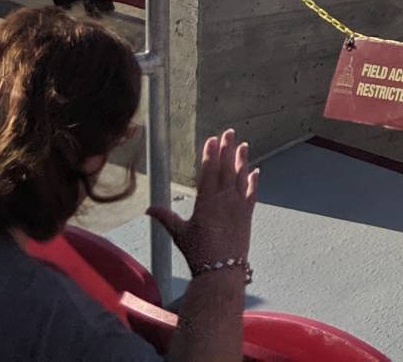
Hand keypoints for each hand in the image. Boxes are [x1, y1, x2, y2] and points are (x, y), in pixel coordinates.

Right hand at [149, 128, 256, 272]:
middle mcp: (224, 199)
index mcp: (206, 202)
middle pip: (226, 169)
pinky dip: (254, 181)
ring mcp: (238, 205)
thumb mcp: (179, 234)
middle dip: (227, 149)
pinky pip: (252, 193)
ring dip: (242, 159)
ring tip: (243, 144)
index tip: (212, 138)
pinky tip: (255, 170)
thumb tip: (147, 209)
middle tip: (229, 132)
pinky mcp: (248, 214)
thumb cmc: (197, 253)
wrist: (221, 271)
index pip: (209, 171)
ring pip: (240, 177)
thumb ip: (165, 218)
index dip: (210, 154)